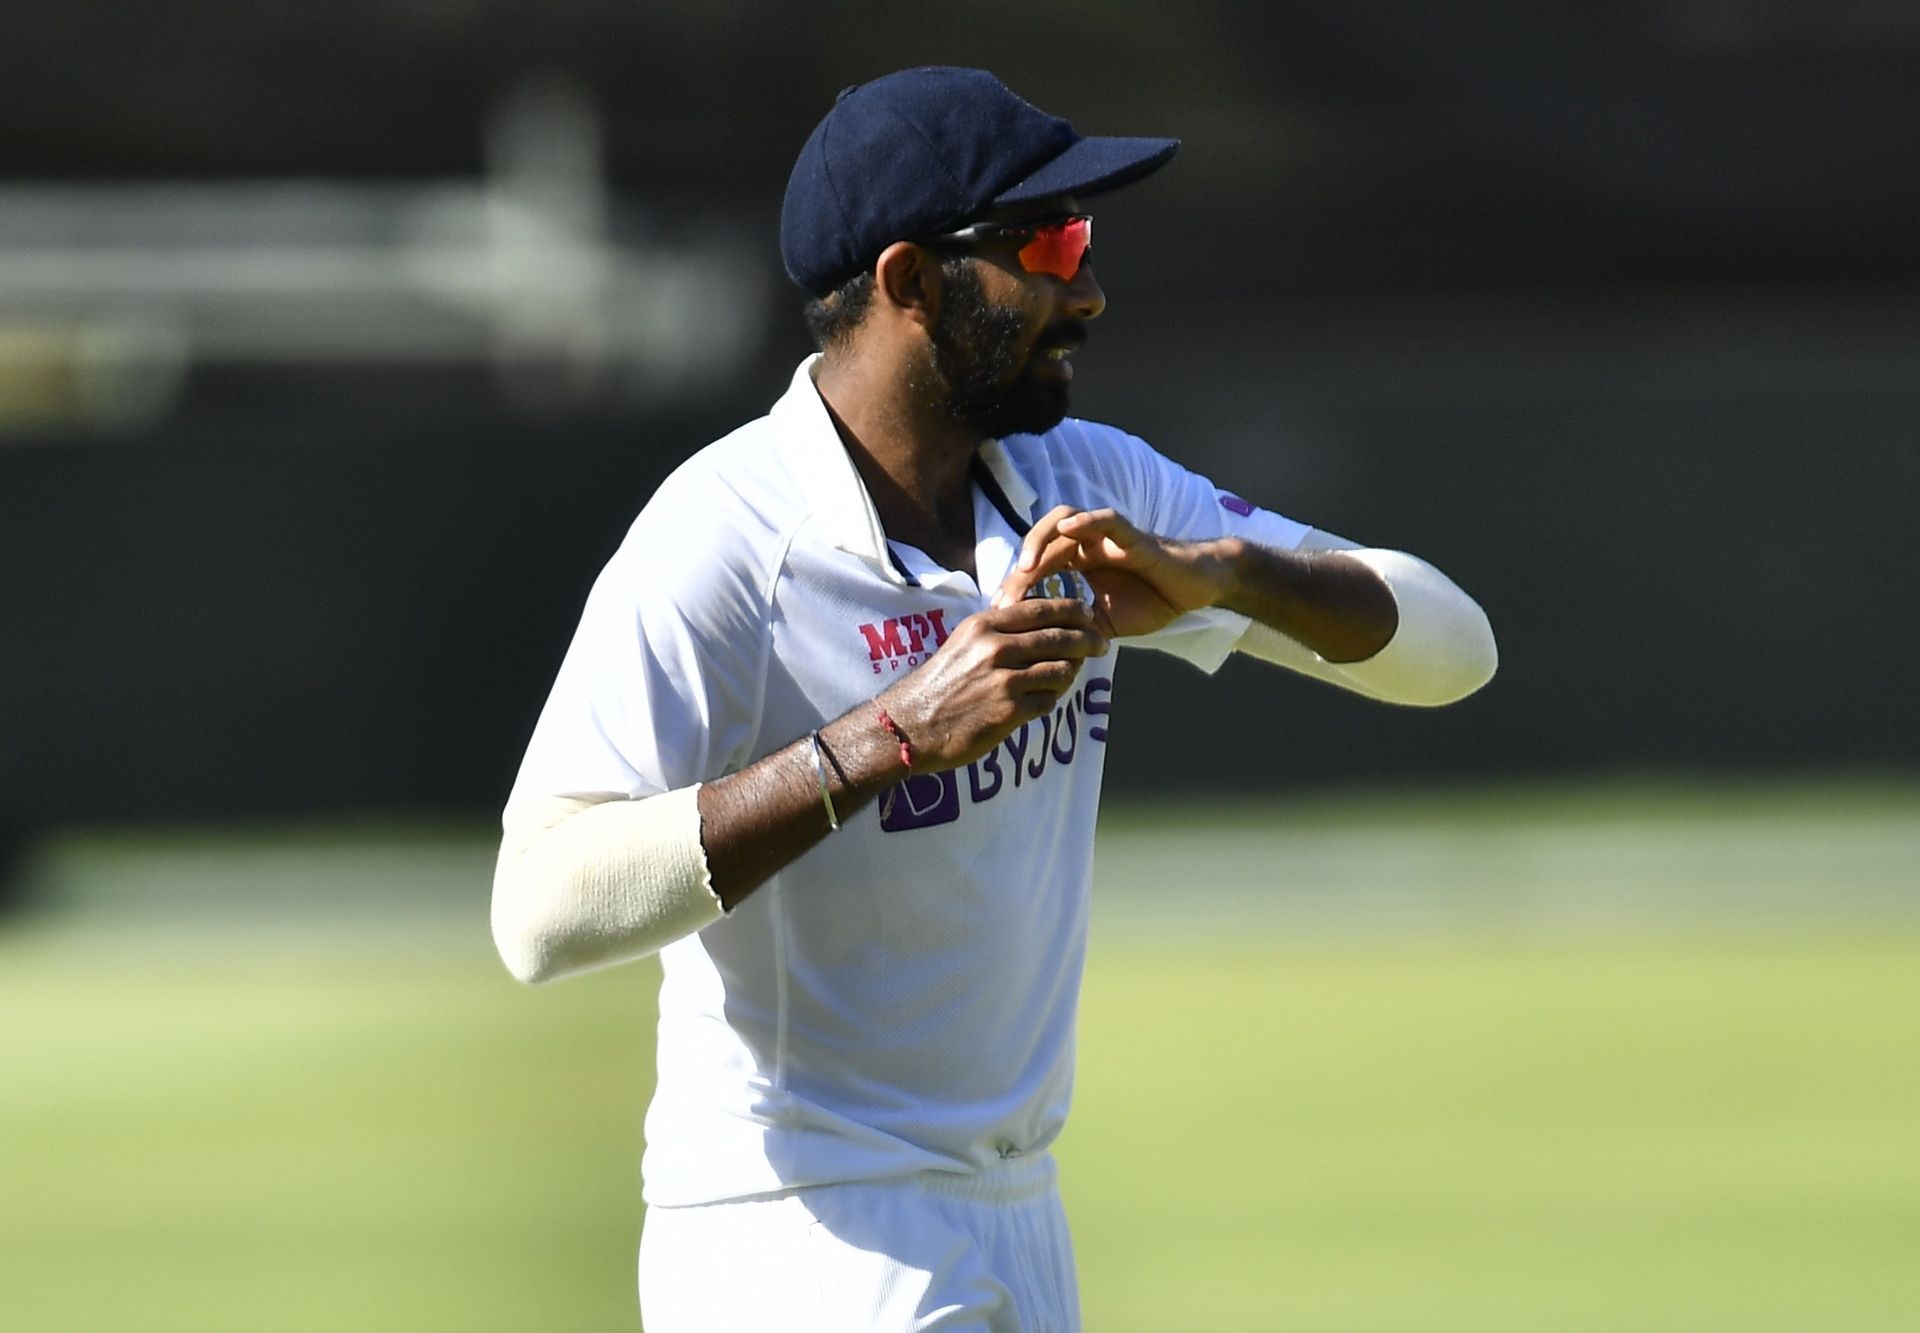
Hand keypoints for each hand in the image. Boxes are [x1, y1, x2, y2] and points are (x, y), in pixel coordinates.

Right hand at [875, 597, 1106, 771]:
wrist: (909, 726)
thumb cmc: (936, 685)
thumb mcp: (962, 644)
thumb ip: (998, 632)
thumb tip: (1039, 624)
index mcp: (984, 625)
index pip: (1043, 609)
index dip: (1073, 611)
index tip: (1088, 616)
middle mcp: (996, 647)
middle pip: (1060, 637)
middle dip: (1087, 640)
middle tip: (1101, 644)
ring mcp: (1004, 680)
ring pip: (1060, 670)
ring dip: (1071, 673)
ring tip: (1071, 674)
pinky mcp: (1009, 711)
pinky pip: (1048, 701)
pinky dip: (1051, 701)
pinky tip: (1044, 701)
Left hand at [991, 506, 1229, 637]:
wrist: (1193, 589)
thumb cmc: (1152, 600)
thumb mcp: (1106, 623)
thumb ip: (1079, 630)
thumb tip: (1047, 655)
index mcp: (1078, 562)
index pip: (1038, 567)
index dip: (1016, 585)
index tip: (998, 609)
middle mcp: (1087, 544)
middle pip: (1042, 545)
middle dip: (1020, 570)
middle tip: (1004, 598)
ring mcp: (1107, 536)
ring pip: (1065, 521)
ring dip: (1041, 539)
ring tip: (1027, 565)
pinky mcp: (1131, 534)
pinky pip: (1106, 520)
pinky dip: (1086, 521)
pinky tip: (1068, 530)